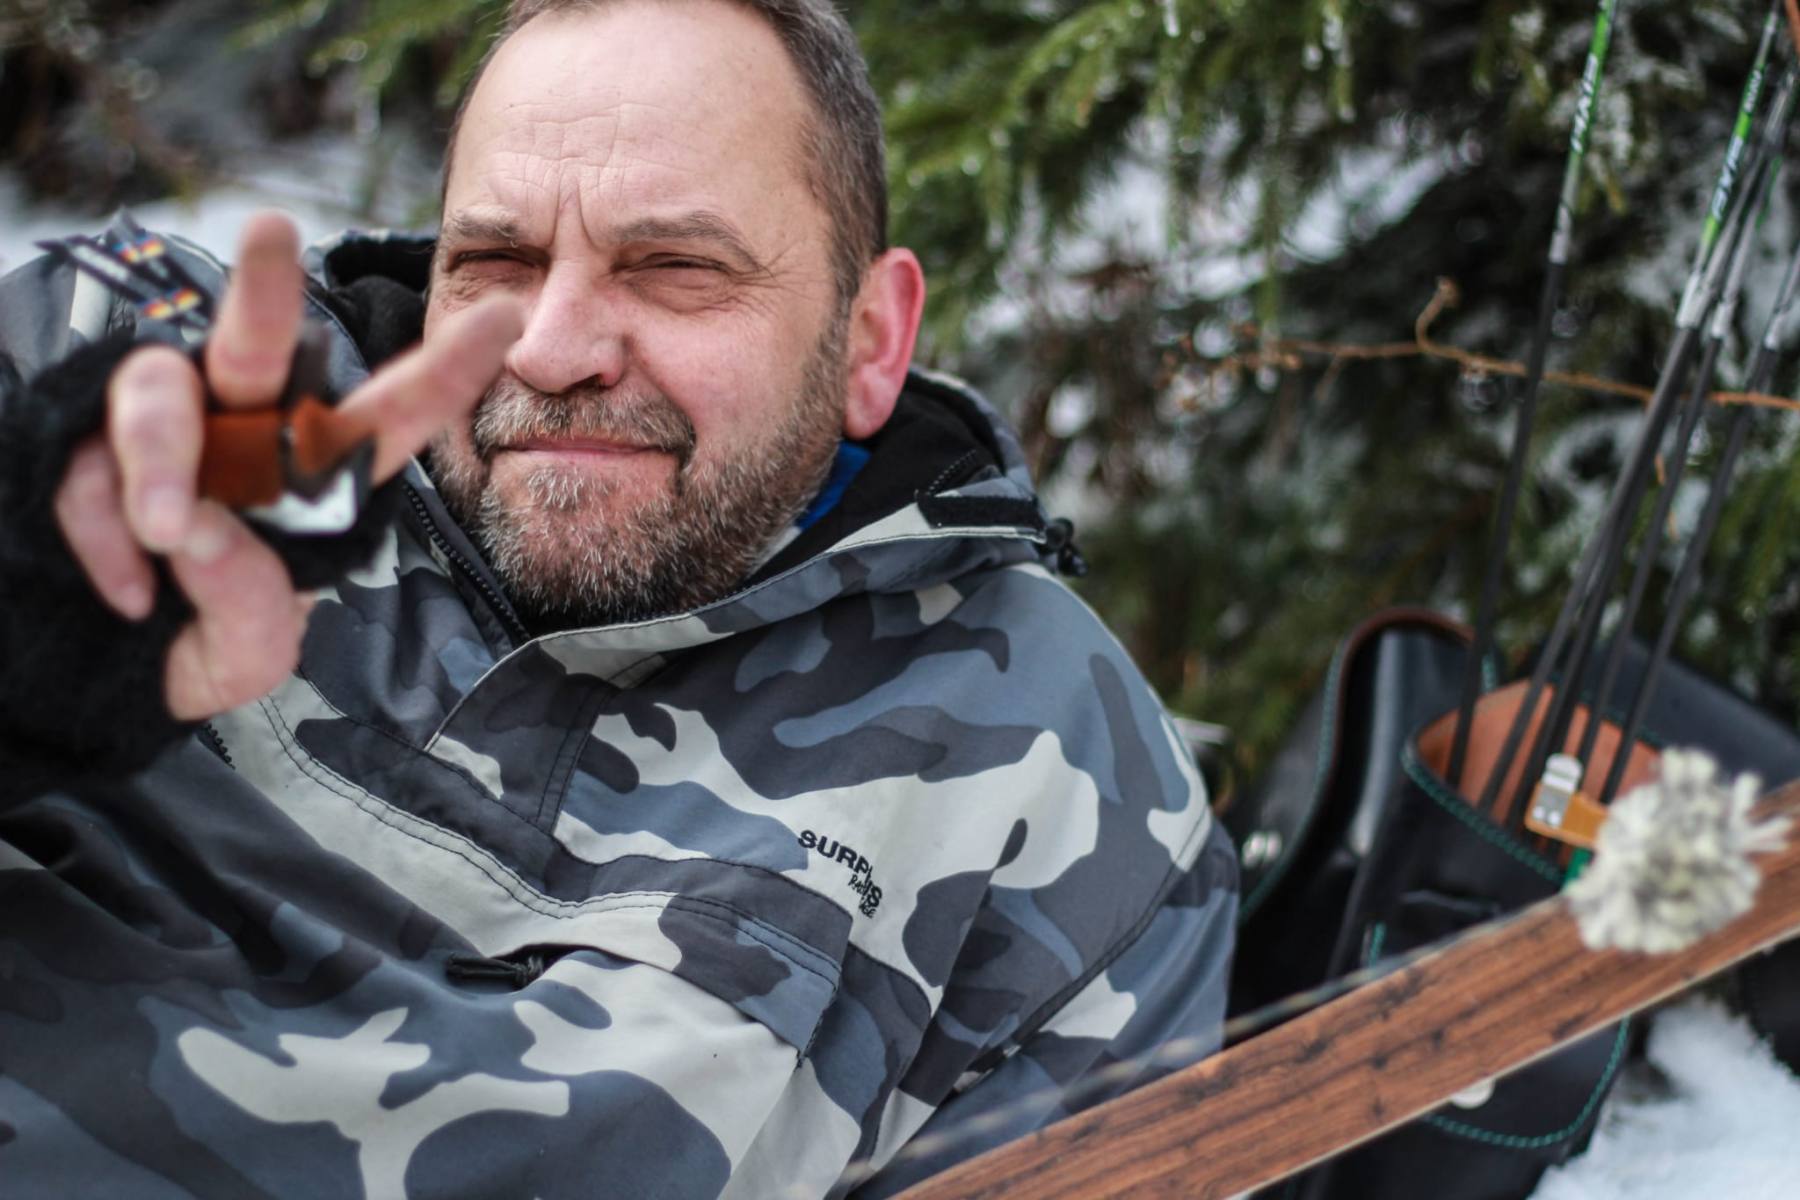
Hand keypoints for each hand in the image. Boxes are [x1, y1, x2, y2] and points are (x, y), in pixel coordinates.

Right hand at [52, 212, 521, 720]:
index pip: (388, 416)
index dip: (444, 369)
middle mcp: (242, 430)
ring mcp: (163, 430)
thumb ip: (250, 613)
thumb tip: (200, 528)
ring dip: (157, 456)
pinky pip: (86, 467)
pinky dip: (101, 533)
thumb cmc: (194, 642)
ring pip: (159, 389)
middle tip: (269, 231)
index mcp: (315, 474)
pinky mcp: (82, 444)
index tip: (506, 314)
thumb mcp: (244, 656)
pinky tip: (126, 593)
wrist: (97, 669)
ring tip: (162, 531)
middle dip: (266, 290)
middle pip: (262, 347)